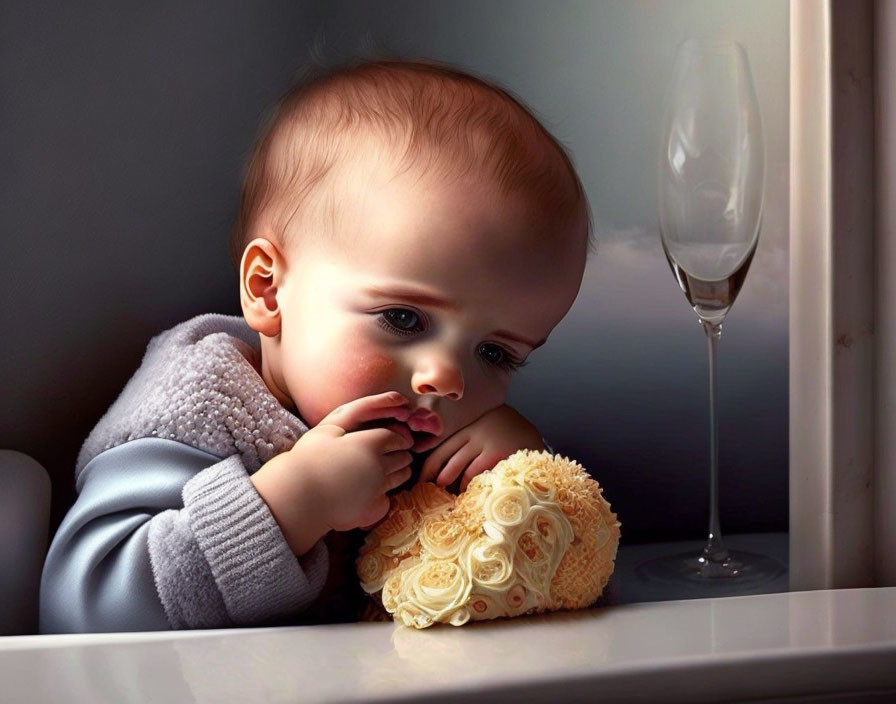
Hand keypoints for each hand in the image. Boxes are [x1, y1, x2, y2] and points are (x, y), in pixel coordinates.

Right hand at [251, 391, 413, 554]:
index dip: (400, 438)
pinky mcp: (373, 509)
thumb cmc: (308, 457)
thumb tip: (386, 407)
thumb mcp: (329, 427)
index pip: (399, 439)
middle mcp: (378, 466)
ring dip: (399, 471)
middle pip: (404, 457)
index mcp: (369, 444)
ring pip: (402, 477)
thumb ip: (357, 414)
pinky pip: (389, 498)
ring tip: (382, 471)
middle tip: (390, 454)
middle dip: (401, 454)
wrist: (296, 495)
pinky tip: (369, 491)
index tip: (396, 440)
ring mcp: (377, 489)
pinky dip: (385, 493)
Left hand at [418, 404, 544, 491]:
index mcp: (466, 428)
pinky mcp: (497, 453)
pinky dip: (467, 485)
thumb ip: (465, 446)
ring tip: (445, 497)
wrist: (532, 432)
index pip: (439, 449)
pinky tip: (466, 494)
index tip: (419, 484)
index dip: (426, 469)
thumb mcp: (482, 434)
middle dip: (433, 479)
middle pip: (444, 458)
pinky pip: (475, 473)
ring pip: (457, 467)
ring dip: (449, 484)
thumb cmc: (503, 438)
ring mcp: (484, 442)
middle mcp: (472, 433)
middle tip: (428, 496)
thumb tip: (439, 472)